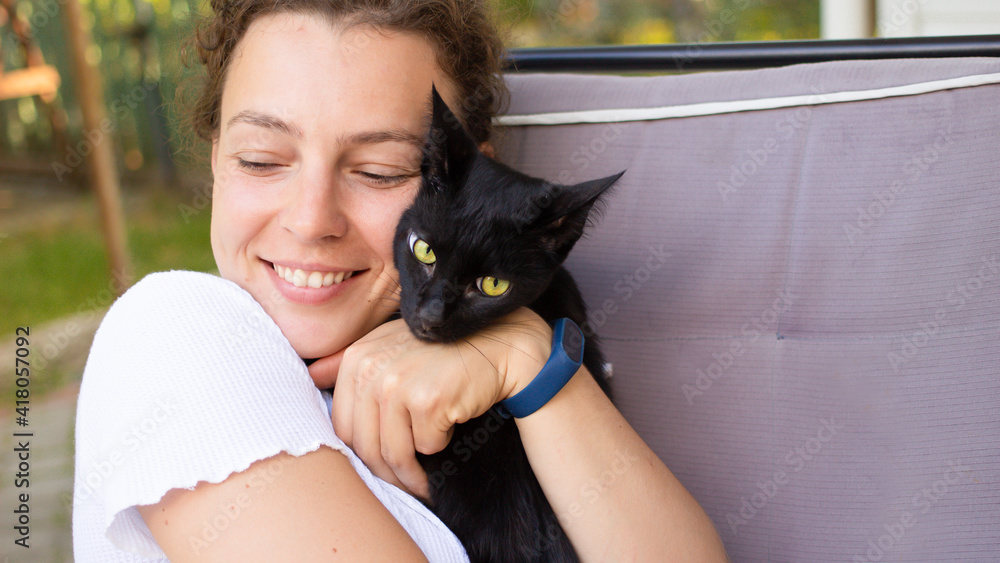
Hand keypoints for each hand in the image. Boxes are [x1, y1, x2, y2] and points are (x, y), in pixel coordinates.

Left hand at [308, 308, 552, 500]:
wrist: (499, 344)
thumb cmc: (443, 351)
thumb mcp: (391, 346)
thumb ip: (349, 363)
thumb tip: (311, 376)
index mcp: (357, 358)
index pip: (343, 426)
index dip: (363, 453)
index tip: (382, 463)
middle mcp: (372, 368)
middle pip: (366, 444)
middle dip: (387, 472)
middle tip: (407, 483)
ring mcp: (399, 384)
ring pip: (394, 452)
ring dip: (412, 473)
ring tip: (425, 480)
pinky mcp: (428, 400)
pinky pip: (427, 445)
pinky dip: (440, 444)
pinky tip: (451, 428)